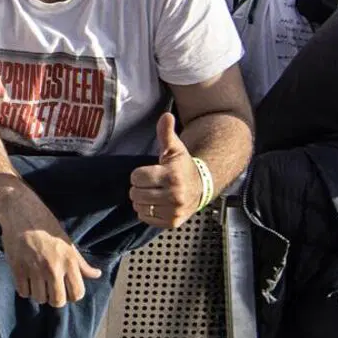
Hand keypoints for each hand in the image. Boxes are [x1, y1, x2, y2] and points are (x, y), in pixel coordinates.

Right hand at [0, 186, 100, 306]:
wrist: (22, 212)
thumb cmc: (47, 226)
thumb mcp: (68, 244)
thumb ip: (81, 264)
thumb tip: (96, 275)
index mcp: (69, 261)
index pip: (76, 294)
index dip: (72, 295)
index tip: (65, 289)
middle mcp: (53, 268)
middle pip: (57, 301)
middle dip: (54, 299)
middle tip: (50, 289)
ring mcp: (35, 269)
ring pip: (39, 298)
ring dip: (38, 294)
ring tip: (37, 282)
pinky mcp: (18, 268)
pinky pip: (23, 292)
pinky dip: (24, 289)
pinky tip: (26, 279)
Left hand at [128, 112, 205, 228]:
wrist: (202, 186)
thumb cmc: (183, 166)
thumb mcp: (175, 148)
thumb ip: (166, 133)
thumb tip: (166, 115)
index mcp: (172, 176)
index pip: (136, 177)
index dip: (140, 173)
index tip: (151, 172)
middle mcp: (174, 195)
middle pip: (135, 193)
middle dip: (139, 187)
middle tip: (151, 183)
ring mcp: (174, 211)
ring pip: (138, 206)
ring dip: (142, 200)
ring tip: (154, 193)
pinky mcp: (172, 222)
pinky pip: (145, 218)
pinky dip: (147, 211)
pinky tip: (158, 203)